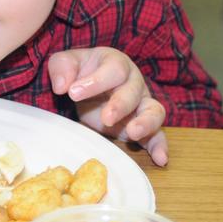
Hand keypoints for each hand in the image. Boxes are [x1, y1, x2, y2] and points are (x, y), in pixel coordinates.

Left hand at [48, 47, 167, 166]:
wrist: (85, 86)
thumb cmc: (77, 72)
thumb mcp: (65, 63)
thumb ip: (62, 67)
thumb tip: (62, 86)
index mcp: (116, 63)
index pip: (113, 69)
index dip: (96, 81)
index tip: (72, 93)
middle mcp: (133, 82)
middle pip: (133, 91)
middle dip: (120, 105)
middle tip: (105, 118)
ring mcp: (141, 104)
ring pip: (154, 111)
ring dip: (146, 123)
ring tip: (133, 133)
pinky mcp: (142, 125)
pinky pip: (157, 135)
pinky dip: (160, 146)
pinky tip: (160, 158)